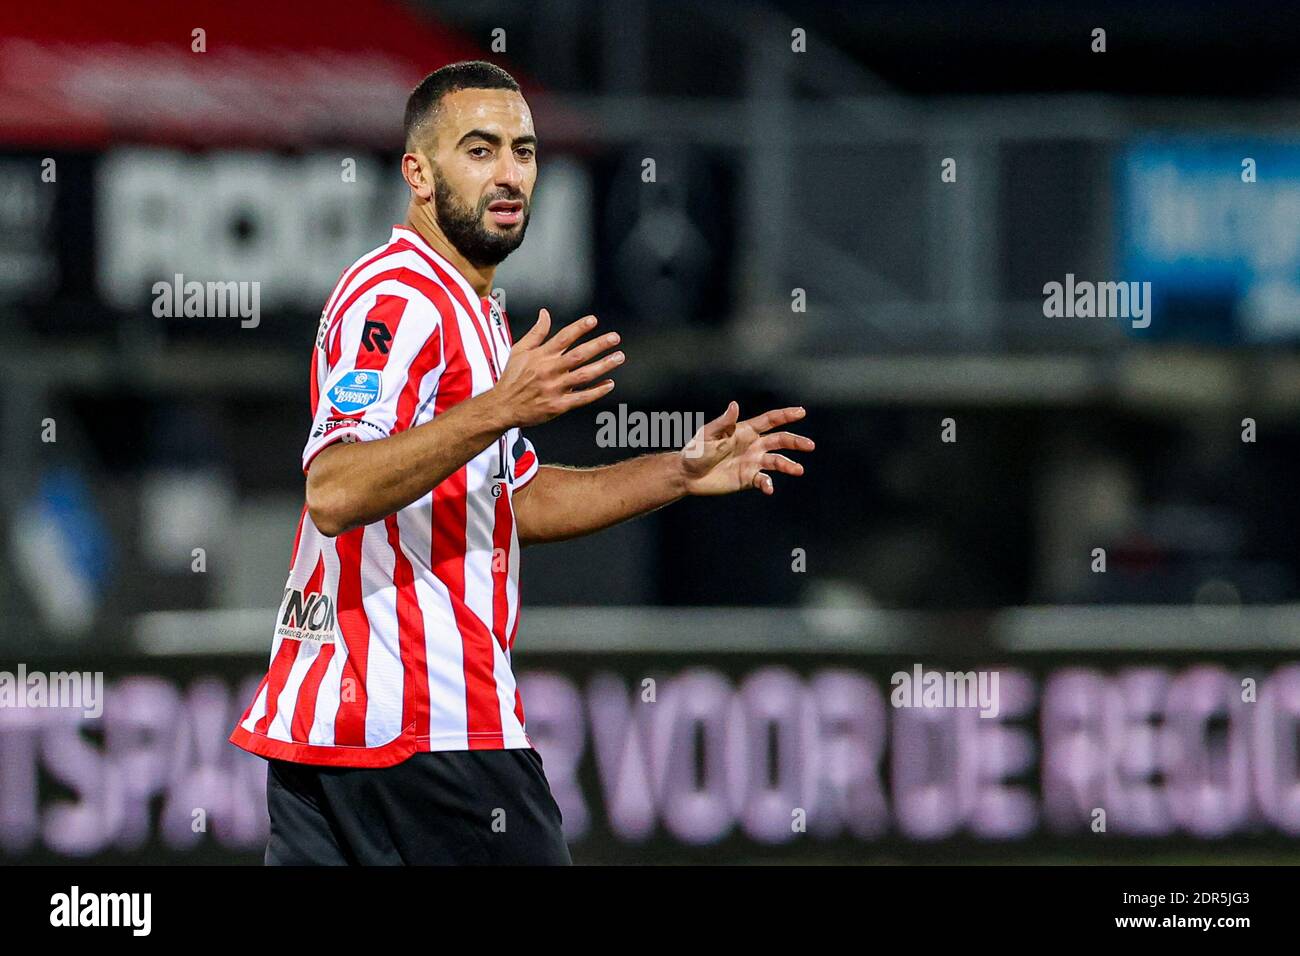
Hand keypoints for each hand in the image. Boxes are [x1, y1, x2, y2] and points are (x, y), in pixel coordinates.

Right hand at [489, 309, 622, 427]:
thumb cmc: (511, 378)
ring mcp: (555, 388)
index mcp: (541, 356)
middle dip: (599, 345)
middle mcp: (549, 370)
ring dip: (603, 365)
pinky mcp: (558, 405)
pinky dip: (597, 391)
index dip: (579, 328)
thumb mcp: (519, 351)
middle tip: (614, 338)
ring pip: (584, 375)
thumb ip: (536, 332)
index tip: (593, 321)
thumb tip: (545, 313)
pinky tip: (609, 384)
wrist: (502, 406)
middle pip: (579, 354)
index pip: (563, 337)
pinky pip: (582, 397)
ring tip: (618, 357)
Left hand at [678, 403, 813, 495]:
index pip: (769, 421)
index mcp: (744, 431)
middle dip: (795, 441)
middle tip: (810, 445)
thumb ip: (724, 423)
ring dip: (788, 465)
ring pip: (777, 461)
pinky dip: (768, 484)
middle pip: (780, 440)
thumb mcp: (708, 435)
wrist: (688, 475)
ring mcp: (752, 462)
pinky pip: (763, 480)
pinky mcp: (748, 478)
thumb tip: (734, 405)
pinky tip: (768, 487)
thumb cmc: (696, 451)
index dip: (786, 415)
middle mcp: (753, 445)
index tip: (802, 411)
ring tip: (798, 470)